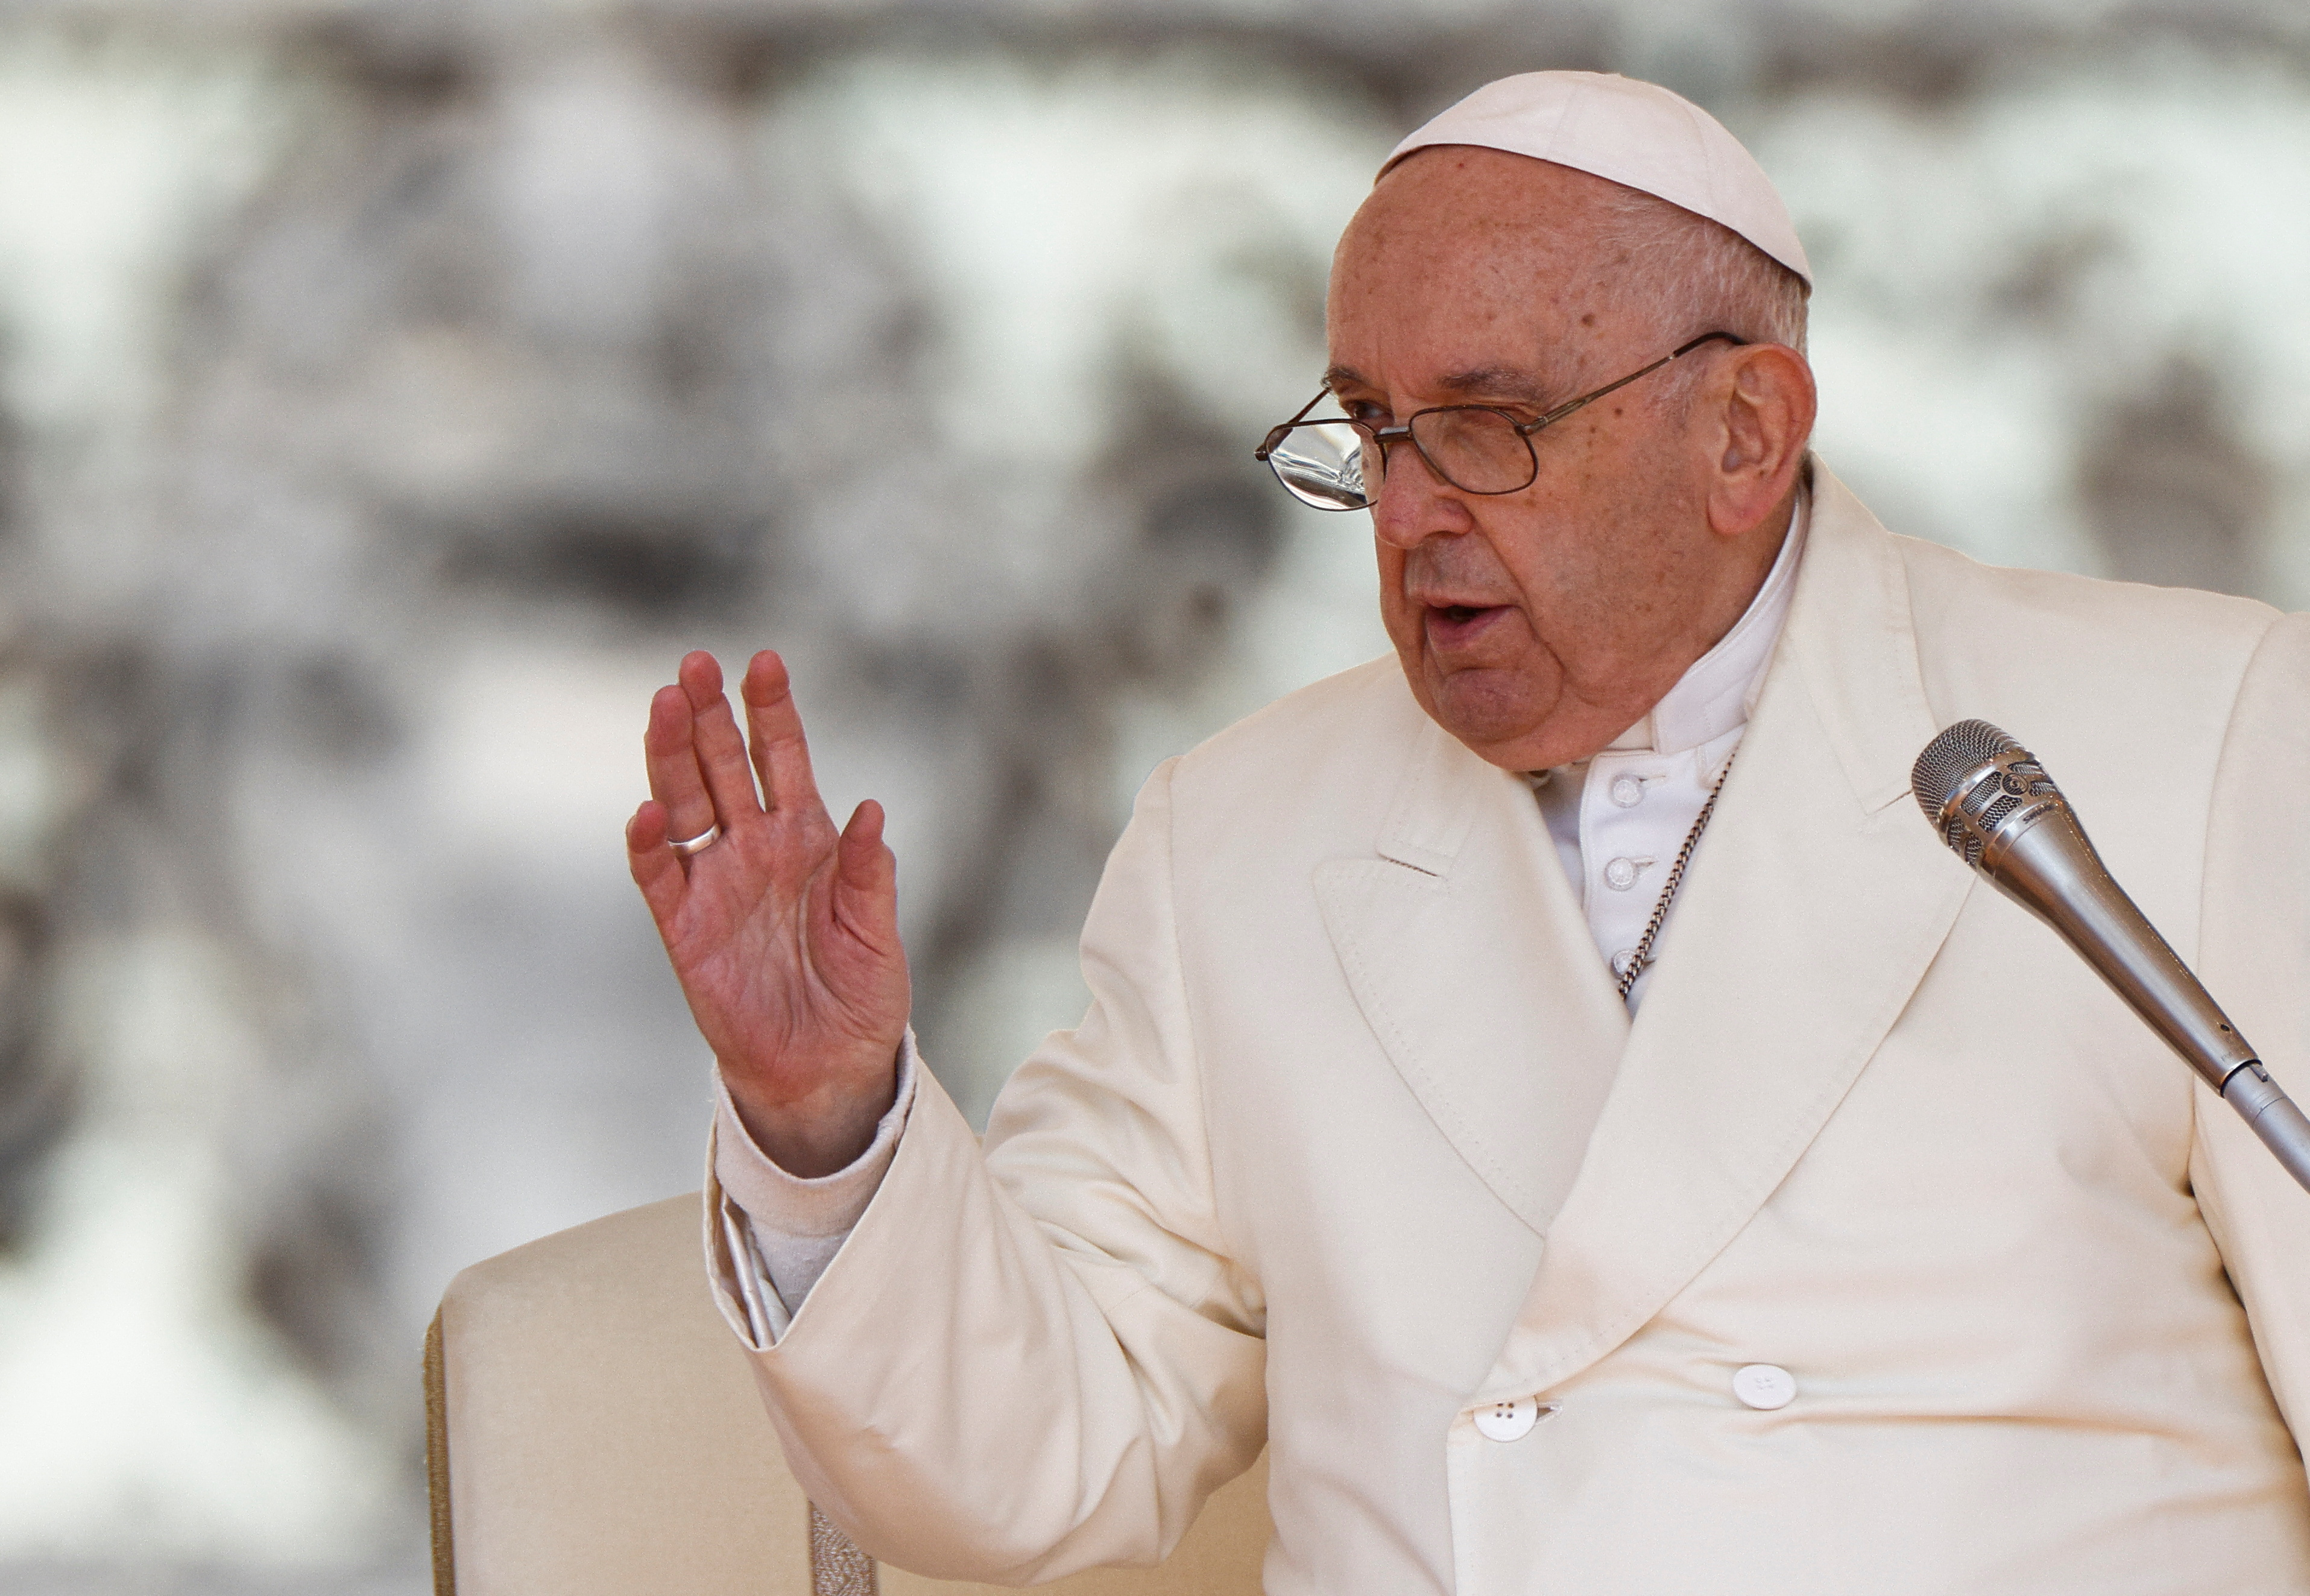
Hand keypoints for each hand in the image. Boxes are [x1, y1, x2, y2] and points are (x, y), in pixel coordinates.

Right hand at [627, 650, 909, 1176]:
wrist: (830, 1067)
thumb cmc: (860, 996)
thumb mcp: (878, 932)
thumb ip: (869, 873)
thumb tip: (872, 810)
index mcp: (806, 838)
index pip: (782, 758)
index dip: (771, 711)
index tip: (765, 661)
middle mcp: (754, 848)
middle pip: (722, 766)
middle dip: (708, 714)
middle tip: (695, 663)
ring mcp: (716, 884)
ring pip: (684, 805)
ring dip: (671, 757)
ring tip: (665, 705)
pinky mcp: (686, 929)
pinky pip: (659, 879)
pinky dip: (649, 846)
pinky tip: (648, 811)